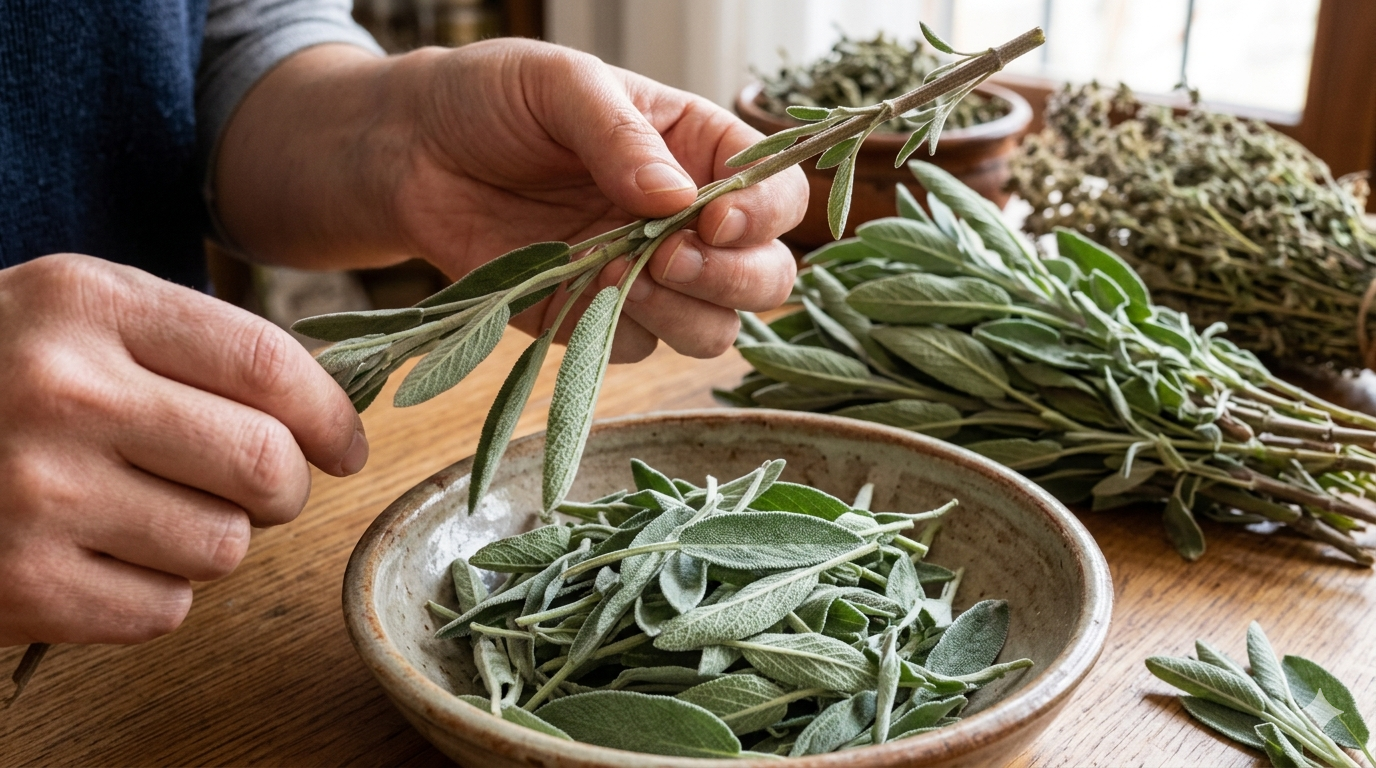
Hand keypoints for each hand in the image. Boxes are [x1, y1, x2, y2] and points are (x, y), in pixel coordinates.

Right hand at [0, 255, 366, 645]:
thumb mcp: (79, 315)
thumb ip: (199, 346)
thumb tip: (330, 412)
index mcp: (86, 305)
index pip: (267, 362)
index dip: (328, 414)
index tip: (345, 445)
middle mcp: (60, 393)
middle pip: (266, 466)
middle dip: (283, 488)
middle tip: (256, 487)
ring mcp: (34, 494)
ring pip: (225, 548)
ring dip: (211, 540)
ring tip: (149, 512)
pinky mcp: (18, 586)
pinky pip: (165, 610)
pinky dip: (152, 593)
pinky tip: (100, 554)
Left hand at [216, 40, 807, 361]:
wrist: (408, 151)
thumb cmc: (489, 97)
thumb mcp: (558, 84)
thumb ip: (620, 135)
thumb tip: (675, 198)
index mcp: (696, 149)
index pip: (775, 192)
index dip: (762, 214)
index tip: (709, 219)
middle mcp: (684, 220)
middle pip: (765, 275)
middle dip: (734, 278)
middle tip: (670, 259)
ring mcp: (644, 275)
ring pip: (713, 328)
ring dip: (683, 314)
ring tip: (619, 277)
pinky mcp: (593, 317)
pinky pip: (636, 349)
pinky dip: (618, 333)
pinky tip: (579, 291)